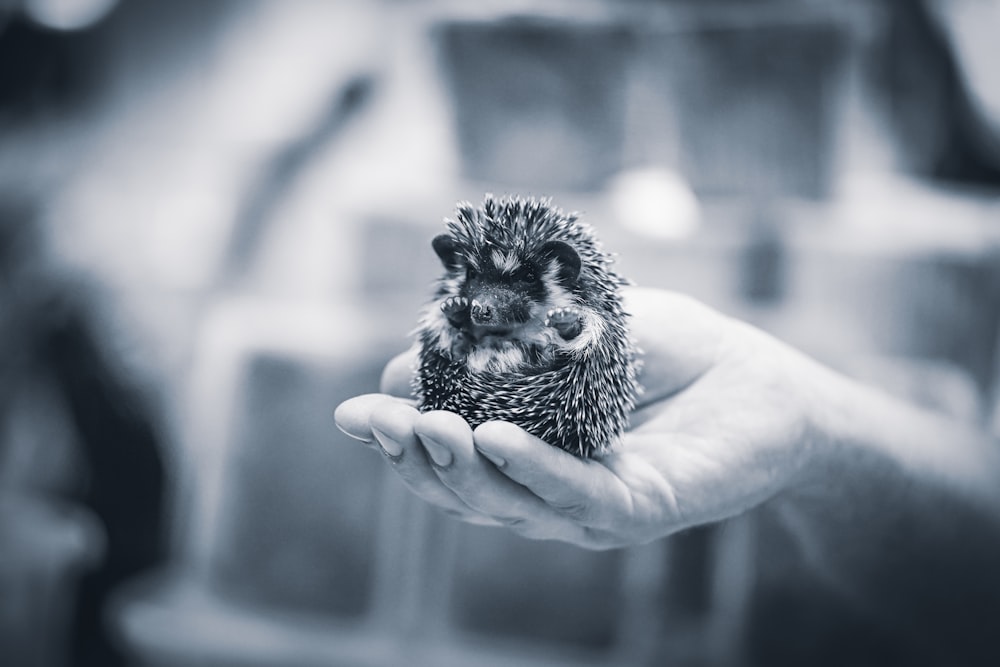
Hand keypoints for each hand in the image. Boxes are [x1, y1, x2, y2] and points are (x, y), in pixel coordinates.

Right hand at [335, 287, 828, 548]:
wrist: (764, 380)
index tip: (351, 413)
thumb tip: (402, 362)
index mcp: (529, 456)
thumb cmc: (670, 354)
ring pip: (510, 505)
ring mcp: (592, 508)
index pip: (453, 461)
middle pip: (468, 492)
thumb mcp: (573, 334)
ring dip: (460, 469)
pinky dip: (532, 470)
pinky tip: (493, 438)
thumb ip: (498, 347)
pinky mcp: (643, 509)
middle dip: (414, 459)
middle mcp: (551, 492)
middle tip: (374, 421)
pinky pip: (579, 498)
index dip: (399, 444)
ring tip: (421, 426)